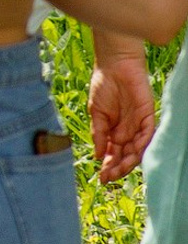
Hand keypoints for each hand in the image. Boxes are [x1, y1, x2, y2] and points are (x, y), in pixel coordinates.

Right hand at [91, 48, 157, 184]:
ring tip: (118, 169)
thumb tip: (97, 154)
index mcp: (113, 131)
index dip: (108, 166)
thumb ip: (98, 133)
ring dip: (128, 161)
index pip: (112, 153)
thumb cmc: (103, 84)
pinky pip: (147, 135)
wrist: (115, 65)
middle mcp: (127, 131)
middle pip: (125, 155)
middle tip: (109, 176)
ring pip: (137, 150)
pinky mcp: (148, 117)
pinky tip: (132, 154)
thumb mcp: (96, 112)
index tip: (101, 178)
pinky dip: (141, 146)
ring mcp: (138, 125)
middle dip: (117, 168)